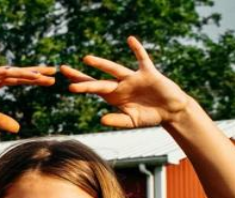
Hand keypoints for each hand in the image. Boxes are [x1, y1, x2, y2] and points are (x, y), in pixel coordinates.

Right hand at [0, 66, 55, 132]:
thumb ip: (0, 119)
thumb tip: (18, 129)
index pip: (17, 79)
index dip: (33, 79)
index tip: (51, 80)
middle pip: (15, 73)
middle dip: (33, 72)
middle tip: (53, 72)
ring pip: (3, 72)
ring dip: (20, 72)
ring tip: (36, 73)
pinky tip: (9, 71)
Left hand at [60, 36, 191, 127]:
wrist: (171, 111)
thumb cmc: (150, 116)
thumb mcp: (132, 120)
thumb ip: (117, 120)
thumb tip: (101, 120)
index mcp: (114, 97)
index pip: (94, 89)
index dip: (81, 86)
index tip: (67, 85)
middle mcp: (120, 85)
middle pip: (97, 80)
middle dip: (81, 76)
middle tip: (63, 70)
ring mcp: (133, 78)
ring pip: (114, 69)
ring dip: (100, 64)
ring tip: (86, 59)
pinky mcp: (148, 73)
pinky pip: (142, 59)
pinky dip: (137, 49)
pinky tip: (130, 39)